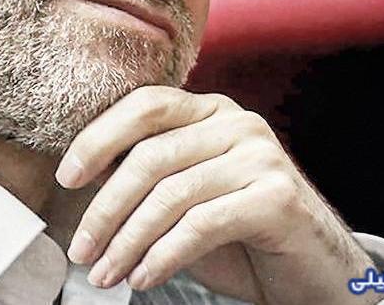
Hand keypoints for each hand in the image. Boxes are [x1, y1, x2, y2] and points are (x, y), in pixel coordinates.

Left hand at [56, 86, 380, 303]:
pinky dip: (162, 256)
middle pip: (150, 156)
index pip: (144, 106)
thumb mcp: (187, 199)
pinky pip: (201, 225)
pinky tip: (143, 278)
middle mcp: (238, 123)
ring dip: (127, 242)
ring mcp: (261, 157)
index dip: (98, 138)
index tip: (67, 178)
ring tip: (105, 273)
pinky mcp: (277, 197)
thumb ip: (147, 182)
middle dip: (104, 208)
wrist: (316, 274)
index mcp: (211, 111)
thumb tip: (80, 185)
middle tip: (80, 249)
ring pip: (170, 195)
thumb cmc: (243, 237)